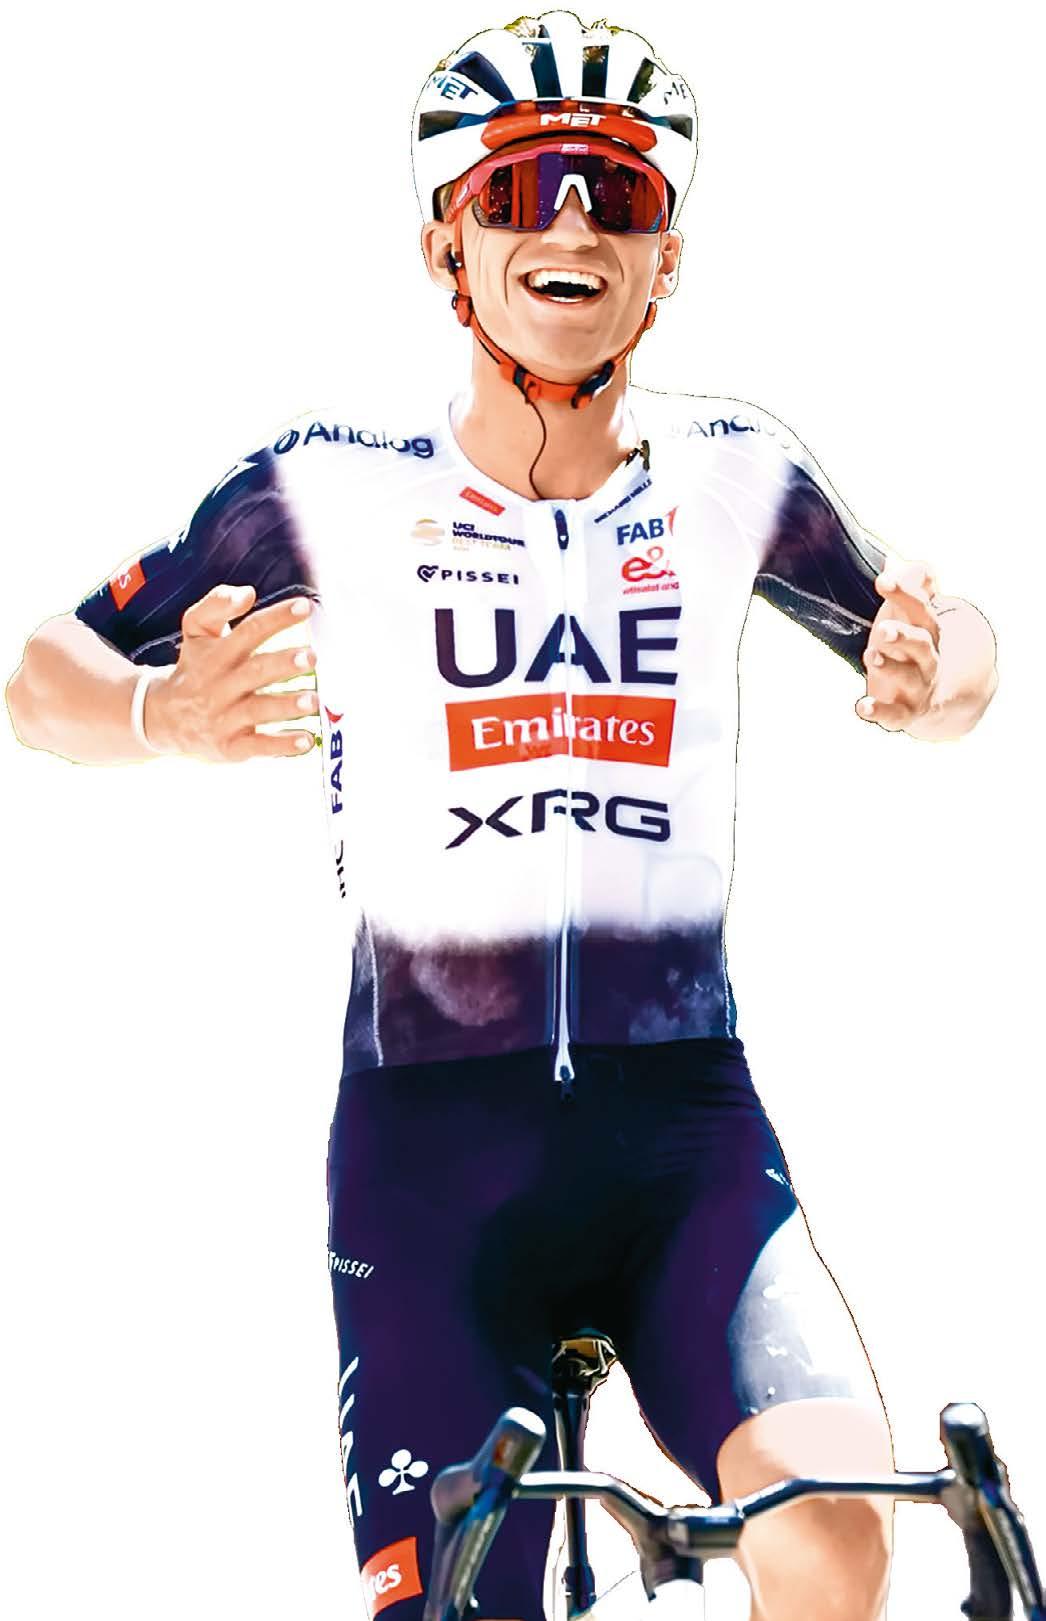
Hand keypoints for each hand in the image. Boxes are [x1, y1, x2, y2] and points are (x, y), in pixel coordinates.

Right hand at [145, 584, 318, 759]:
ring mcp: (226, 717)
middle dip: (283, 663)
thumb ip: (216, 605)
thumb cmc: (195, 668)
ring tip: (313, 700)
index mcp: (218, 653)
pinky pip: (258, 747)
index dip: (276, 618)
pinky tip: (307, 741)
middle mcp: (221, 685)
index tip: (305, 607)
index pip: (248, 631)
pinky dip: (282, 745)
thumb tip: (247, 593)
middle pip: (255, 671)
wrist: (162, 719)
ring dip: (286, 705)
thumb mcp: (196, 632)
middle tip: (311, 657)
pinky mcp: (231, 747)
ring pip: (258, 710)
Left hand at [856, 560, 940, 731]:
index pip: (921, 607)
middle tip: (882, 630)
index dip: (905, 592)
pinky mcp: (904, 712)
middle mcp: (928, 657)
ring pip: (908, 677)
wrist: (929, 696)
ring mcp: (918, 686)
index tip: (882, 580)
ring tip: (870, 655)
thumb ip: (909, 585)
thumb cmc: (909, 644)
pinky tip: (861, 706)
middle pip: (922, 643)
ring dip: (889, 667)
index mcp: (928, 629)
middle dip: (903, 635)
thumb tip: (891, 558)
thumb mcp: (910, 614)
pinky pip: (895, 715)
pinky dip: (879, 712)